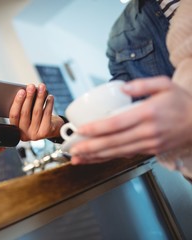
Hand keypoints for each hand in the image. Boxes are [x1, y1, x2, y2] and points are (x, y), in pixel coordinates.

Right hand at [9, 83, 63, 140]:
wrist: (51, 130)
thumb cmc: (36, 119)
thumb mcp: (27, 115)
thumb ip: (23, 107)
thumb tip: (26, 91)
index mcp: (15, 129)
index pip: (14, 115)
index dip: (17, 102)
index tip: (21, 91)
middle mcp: (24, 134)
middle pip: (25, 113)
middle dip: (28, 97)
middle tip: (31, 87)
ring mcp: (34, 134)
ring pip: (36, 112)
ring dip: (39, 98)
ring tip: (42, 88)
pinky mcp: (45, 132)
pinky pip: (46, 114)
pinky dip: (48, 104)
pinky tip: (50, 97)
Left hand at [69, 76, 191, 164]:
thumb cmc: (182, 102)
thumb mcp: (165, 84)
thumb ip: (143, 84)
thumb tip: (123, 87)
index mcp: (148, 113)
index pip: (117, 123)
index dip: (97, 128)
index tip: (81, 130)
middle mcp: (148, 131)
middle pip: (114, 141)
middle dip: (90, 147)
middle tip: (73, 150)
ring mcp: (149, 144)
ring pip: (117, 152)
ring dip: (96, 156)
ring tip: (78, 158)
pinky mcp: (150, 150)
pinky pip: (125, 155)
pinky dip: (108, 158)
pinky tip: (95, 159)